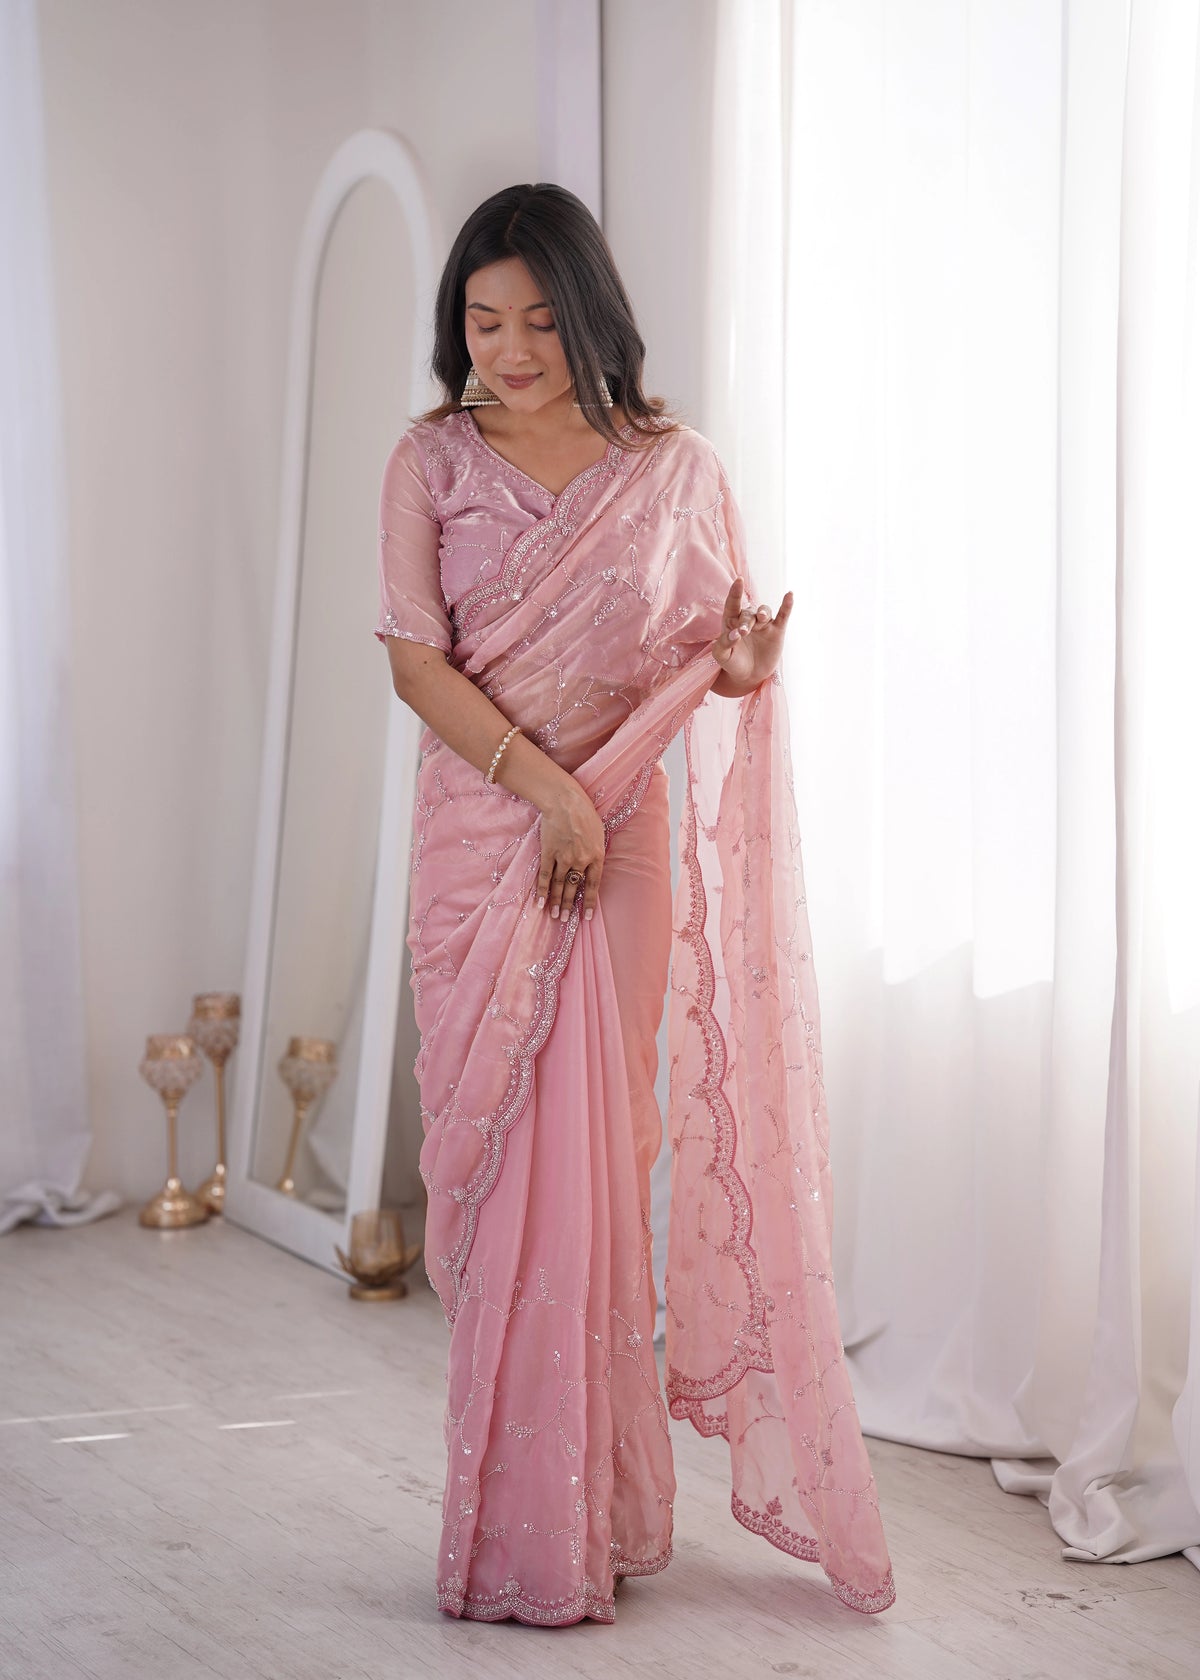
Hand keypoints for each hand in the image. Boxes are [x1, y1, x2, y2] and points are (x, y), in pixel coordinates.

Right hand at [535, 777, 604, 921]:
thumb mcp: (599, 833)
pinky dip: (541, 890)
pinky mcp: (548, 853)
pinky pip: (544, 876)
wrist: (565, 801)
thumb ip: (595, 851)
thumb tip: (591, 866)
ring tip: (554, 916)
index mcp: (597, 856)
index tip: (585, 917)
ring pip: (559, 885)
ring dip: (556, 902)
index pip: (593, 885)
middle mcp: (581, 860)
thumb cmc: (585, 813)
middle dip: (568, 905)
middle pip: (574, 887)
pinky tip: (539, 902)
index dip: (588, 902)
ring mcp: (563, 858)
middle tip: (564, 920)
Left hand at [710, 578, 792, 691]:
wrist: (749, 676)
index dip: (735, 592)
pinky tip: (790, 595)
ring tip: (761, 618)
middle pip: (748, 613)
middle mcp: (748, 619)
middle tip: (743, 633)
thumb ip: (723, 644)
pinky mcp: (777, 630)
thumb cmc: (732, 663)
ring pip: (764, 611)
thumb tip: (734, 634)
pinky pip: (783, 615)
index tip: (738, 581)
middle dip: (746, 622)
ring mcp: (763, 624)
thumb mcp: (722, 656)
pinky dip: (787, 605)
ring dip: (762, 612)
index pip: (732, 604)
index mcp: (731, 622)